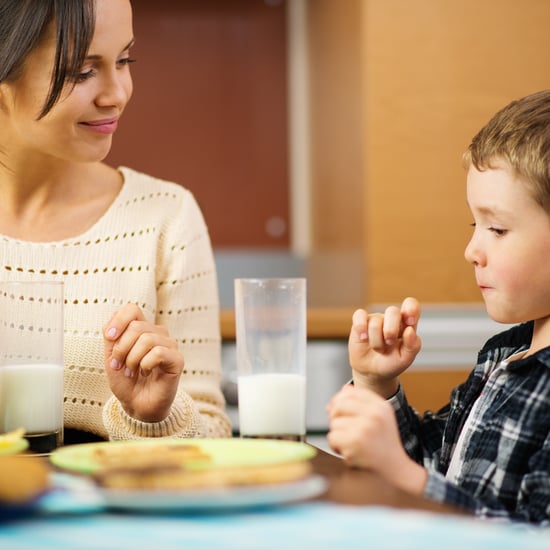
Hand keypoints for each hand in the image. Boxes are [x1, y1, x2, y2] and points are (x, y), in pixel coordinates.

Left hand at [103, 303, 183, 421]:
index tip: (109, 337)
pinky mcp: (177, 359)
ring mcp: (169, 345)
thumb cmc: (127, 382)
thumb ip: (111, 337)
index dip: (118, 320)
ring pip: (147, 339)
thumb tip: (113, 320)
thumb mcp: (111, 358)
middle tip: (120, 366)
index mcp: (142, 329)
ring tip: (133, 371)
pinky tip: (146, 373)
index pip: (132, 309)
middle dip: (122, 348)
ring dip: (133, 359)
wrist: (137, 406)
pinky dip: (145, 365)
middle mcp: (158, 333)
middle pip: (136, 326)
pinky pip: (158, 353)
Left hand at [326, 384, 426, 494]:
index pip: (350, 392)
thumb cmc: (384, 445)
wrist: (395, 471)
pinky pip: (332, 438)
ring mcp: (364, 428)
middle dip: (335, 417)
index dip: (339, 400)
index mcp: (380, 406)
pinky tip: (349, 451)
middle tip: (343, 429)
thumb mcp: (380, 418)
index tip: (338, 411)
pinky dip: (337, 447)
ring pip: (334, 423)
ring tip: (351, 443)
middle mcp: (374, 414)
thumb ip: (361, 403)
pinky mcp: (355, 443)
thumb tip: (341, 392)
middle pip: (339, 405)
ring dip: (338, 435)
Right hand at [349, 297, 421, 395]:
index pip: (412, 305)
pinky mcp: (360, 322)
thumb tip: (409, 330)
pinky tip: (363, 338)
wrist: (372, 372)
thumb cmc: (391, 363)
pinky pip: (359, 315)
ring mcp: (375, 319)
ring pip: (375, 322)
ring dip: (376, 342)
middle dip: (390, 331)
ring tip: (378, 349)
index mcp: (406, 324)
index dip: (411, 309)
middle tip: (389, 343)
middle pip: (393, 311)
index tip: (409, 323)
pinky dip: (361, 328)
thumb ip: (413, 346)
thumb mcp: (406, 359)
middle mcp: (391, 319)